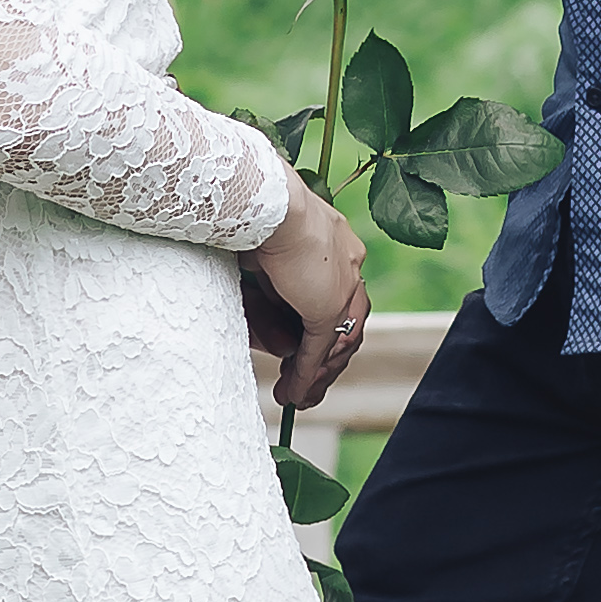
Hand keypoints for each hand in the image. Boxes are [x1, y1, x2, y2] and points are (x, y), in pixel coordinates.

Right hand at [251, 182, 368, 414]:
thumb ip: (272, 312)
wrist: (265, 204)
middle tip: (306, 384)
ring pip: (339, 340)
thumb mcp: (261, 273)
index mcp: (334, 244)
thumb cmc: (253, 223)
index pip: (338, 294)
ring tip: (298, 397)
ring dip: (319, 374)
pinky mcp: (330, 306)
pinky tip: (296, 393)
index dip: (324, 326)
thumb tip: (289, 351)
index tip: (302, 347)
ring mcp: (344, 285)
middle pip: (346, 321)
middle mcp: (347, 263)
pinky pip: (320, 348)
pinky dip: (308, 374)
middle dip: (326, 359)